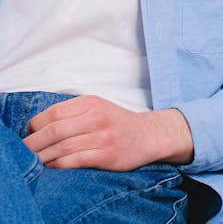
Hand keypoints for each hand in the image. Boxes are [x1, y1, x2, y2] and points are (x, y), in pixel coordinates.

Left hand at [24, 96, 193, 170]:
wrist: (150, 135)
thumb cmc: (118, 123)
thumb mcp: (97, 108)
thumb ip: (72, 113)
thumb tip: (37, 128)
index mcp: (92, 103)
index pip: (53, 113)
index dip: (35, 126)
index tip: (30, 135)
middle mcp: (97, 117)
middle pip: (54, 131)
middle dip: (33, 144)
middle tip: (24, 152)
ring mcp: (103, 137)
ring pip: (62, 147)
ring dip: (42, 157)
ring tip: (34, 162)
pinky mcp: (107, 155)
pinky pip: (74, 161)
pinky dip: (58, 165)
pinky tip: (52, 167)